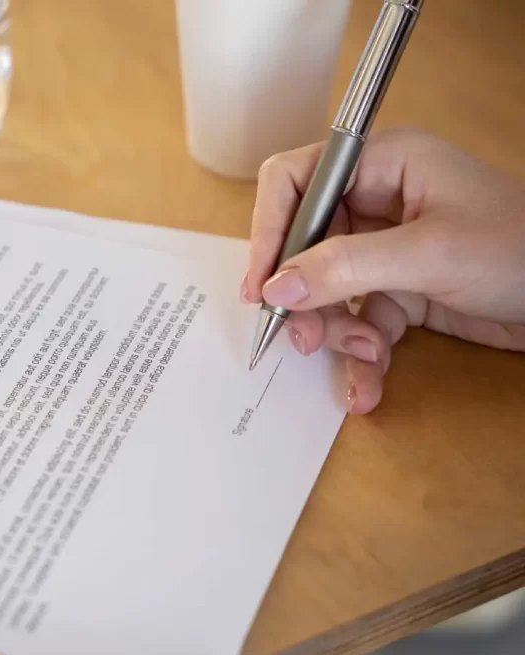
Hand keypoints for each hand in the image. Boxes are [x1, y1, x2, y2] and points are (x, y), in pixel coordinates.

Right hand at [242, 126, 524, 412]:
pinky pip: (357, 320)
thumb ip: (346, 267)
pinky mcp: (400, 290)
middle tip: (301, 337)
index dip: (268, 231)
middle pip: (302, 245)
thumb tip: (275, 288)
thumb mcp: (430, 254)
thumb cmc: (521, 251)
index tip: (261, 286)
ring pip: (325, 290)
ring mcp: (386, 248)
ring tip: (366, 358)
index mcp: (382, 165)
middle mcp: (376, 200)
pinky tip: (369, 384)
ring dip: (334, 331)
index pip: (294, 182)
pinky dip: (360, 354)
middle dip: (303, 296)